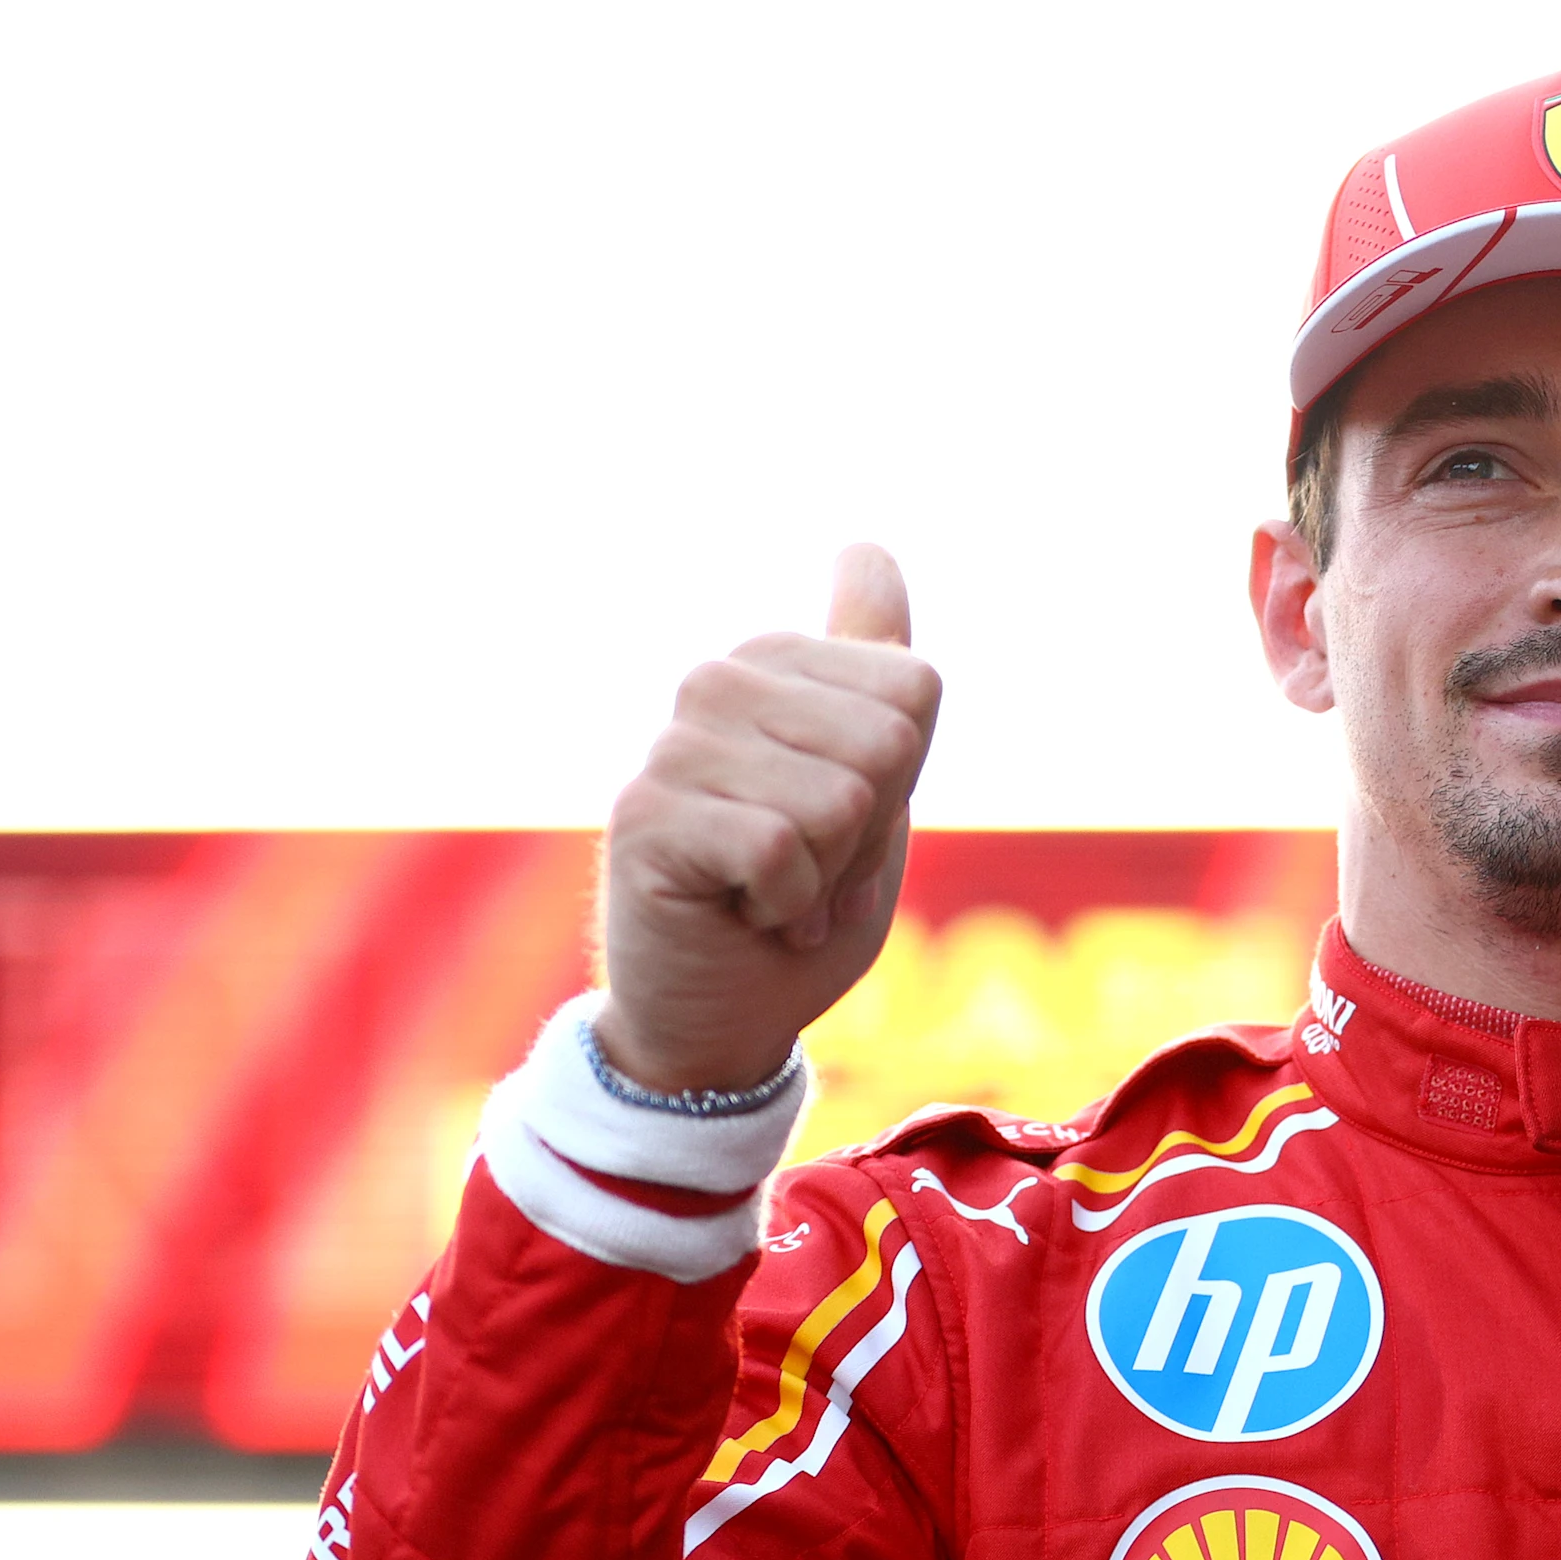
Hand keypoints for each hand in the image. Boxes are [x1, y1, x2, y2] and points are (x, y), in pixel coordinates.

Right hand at [596, 544, 941, 1090]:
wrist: (726, 1016)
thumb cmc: (805, 902)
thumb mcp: (872, 783)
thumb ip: (875, 666)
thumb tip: (866, 542)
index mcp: (778, 660)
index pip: (916, 691)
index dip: (905, 785)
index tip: (849, 828)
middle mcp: (718, 681)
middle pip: (888, 740)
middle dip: (871, 834)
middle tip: (810, 871)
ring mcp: (673, 743)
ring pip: (838, 798)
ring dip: (827, 877)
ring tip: (774, 893)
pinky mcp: (643, 813)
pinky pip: (779, 848)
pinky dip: (786, 907)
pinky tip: (741, 915)